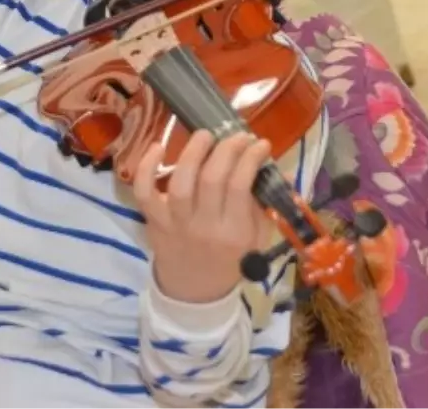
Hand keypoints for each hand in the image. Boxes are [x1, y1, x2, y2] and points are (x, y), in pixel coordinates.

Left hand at [134, 131, 273, 304]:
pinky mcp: (153, 221)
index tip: (260, 143)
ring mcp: (175, 224)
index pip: (240, 186)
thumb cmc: (231, 260)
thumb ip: (268, 205)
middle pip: (211, 179)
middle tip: (236, 135)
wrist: (194, 293)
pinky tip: (158, 147)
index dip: (250, 158)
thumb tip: (284, 170)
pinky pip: (144, 193)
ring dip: (192, 152)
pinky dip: (145, 168)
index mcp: (233, 233)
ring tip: (206, 135)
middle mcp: (203, 227)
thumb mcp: (258, 239)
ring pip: (180, 183)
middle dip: (226, 149)